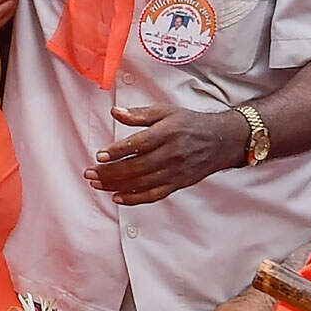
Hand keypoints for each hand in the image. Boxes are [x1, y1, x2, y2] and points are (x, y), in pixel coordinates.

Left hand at [84, 106, 242, 204]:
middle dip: (110, 172)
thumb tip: (114, 112)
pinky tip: (117, 197)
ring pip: (142, 183)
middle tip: (89, 173)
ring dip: (116, 185)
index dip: (118, 151)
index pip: (139, 144)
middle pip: (137, 167)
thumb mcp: (165, 111)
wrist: (220, 141)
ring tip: (96, 184)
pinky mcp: (178, 184)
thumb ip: (139, 114)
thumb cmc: (189, 123)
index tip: (100, 155)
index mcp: (167, 133)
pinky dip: (135, 199)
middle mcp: (172, 154)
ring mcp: (175, 172)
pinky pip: (154, 195)